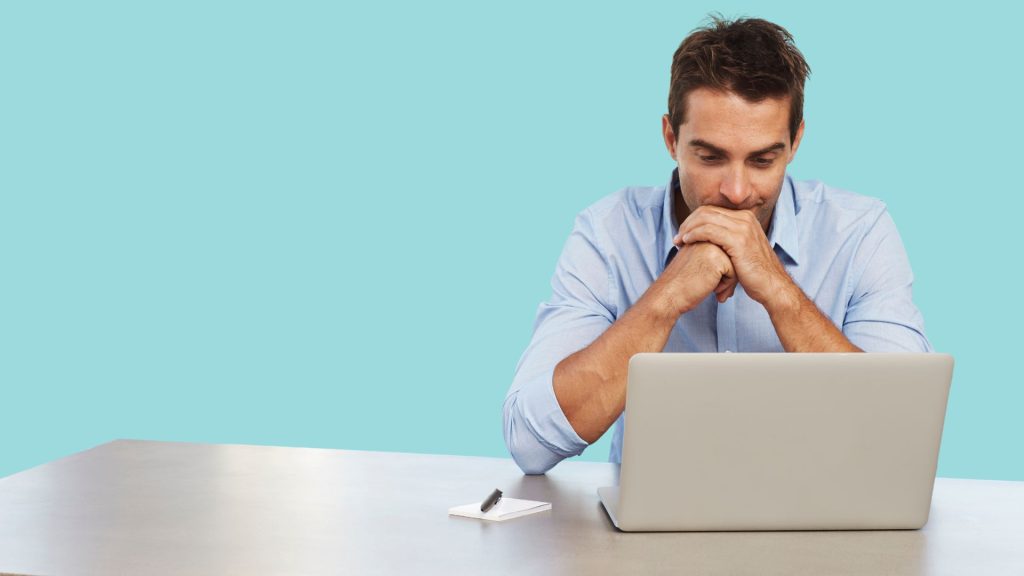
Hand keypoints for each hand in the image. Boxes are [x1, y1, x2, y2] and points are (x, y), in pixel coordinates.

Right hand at [647, 241, 736, 316]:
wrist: (669, 295)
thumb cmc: (681, 284)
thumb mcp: (696, 263)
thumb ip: (711, 256)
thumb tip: (732, 265)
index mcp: (701, 236)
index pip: (725, 251)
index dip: (721, 270)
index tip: (708, 281)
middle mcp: (707, 238)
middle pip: (732, 256)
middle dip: (727, 276)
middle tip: (716, 288)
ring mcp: (713, 246)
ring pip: (735, 264)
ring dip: (728, 281)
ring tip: (714, 289)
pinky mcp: (718, 259)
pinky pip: (734, 273)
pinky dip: (726, 285)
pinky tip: (712, 289)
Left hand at [673, 205, 792, 305]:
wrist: (771, 286)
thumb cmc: (754, 273)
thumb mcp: (740, 250)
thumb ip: (726, 239)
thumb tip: (707, 237)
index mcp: (745, 218)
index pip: (712, 210)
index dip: (694, 220)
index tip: (683, 234)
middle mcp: (745, 218)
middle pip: (706, 211)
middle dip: (688, 223)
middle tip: (677, 237)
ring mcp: (743, 228)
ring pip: (705, 218)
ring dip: (687, 229)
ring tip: (678, 241)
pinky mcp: (738, 240)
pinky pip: (708, 230)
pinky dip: (694, 234)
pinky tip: (686, 242)